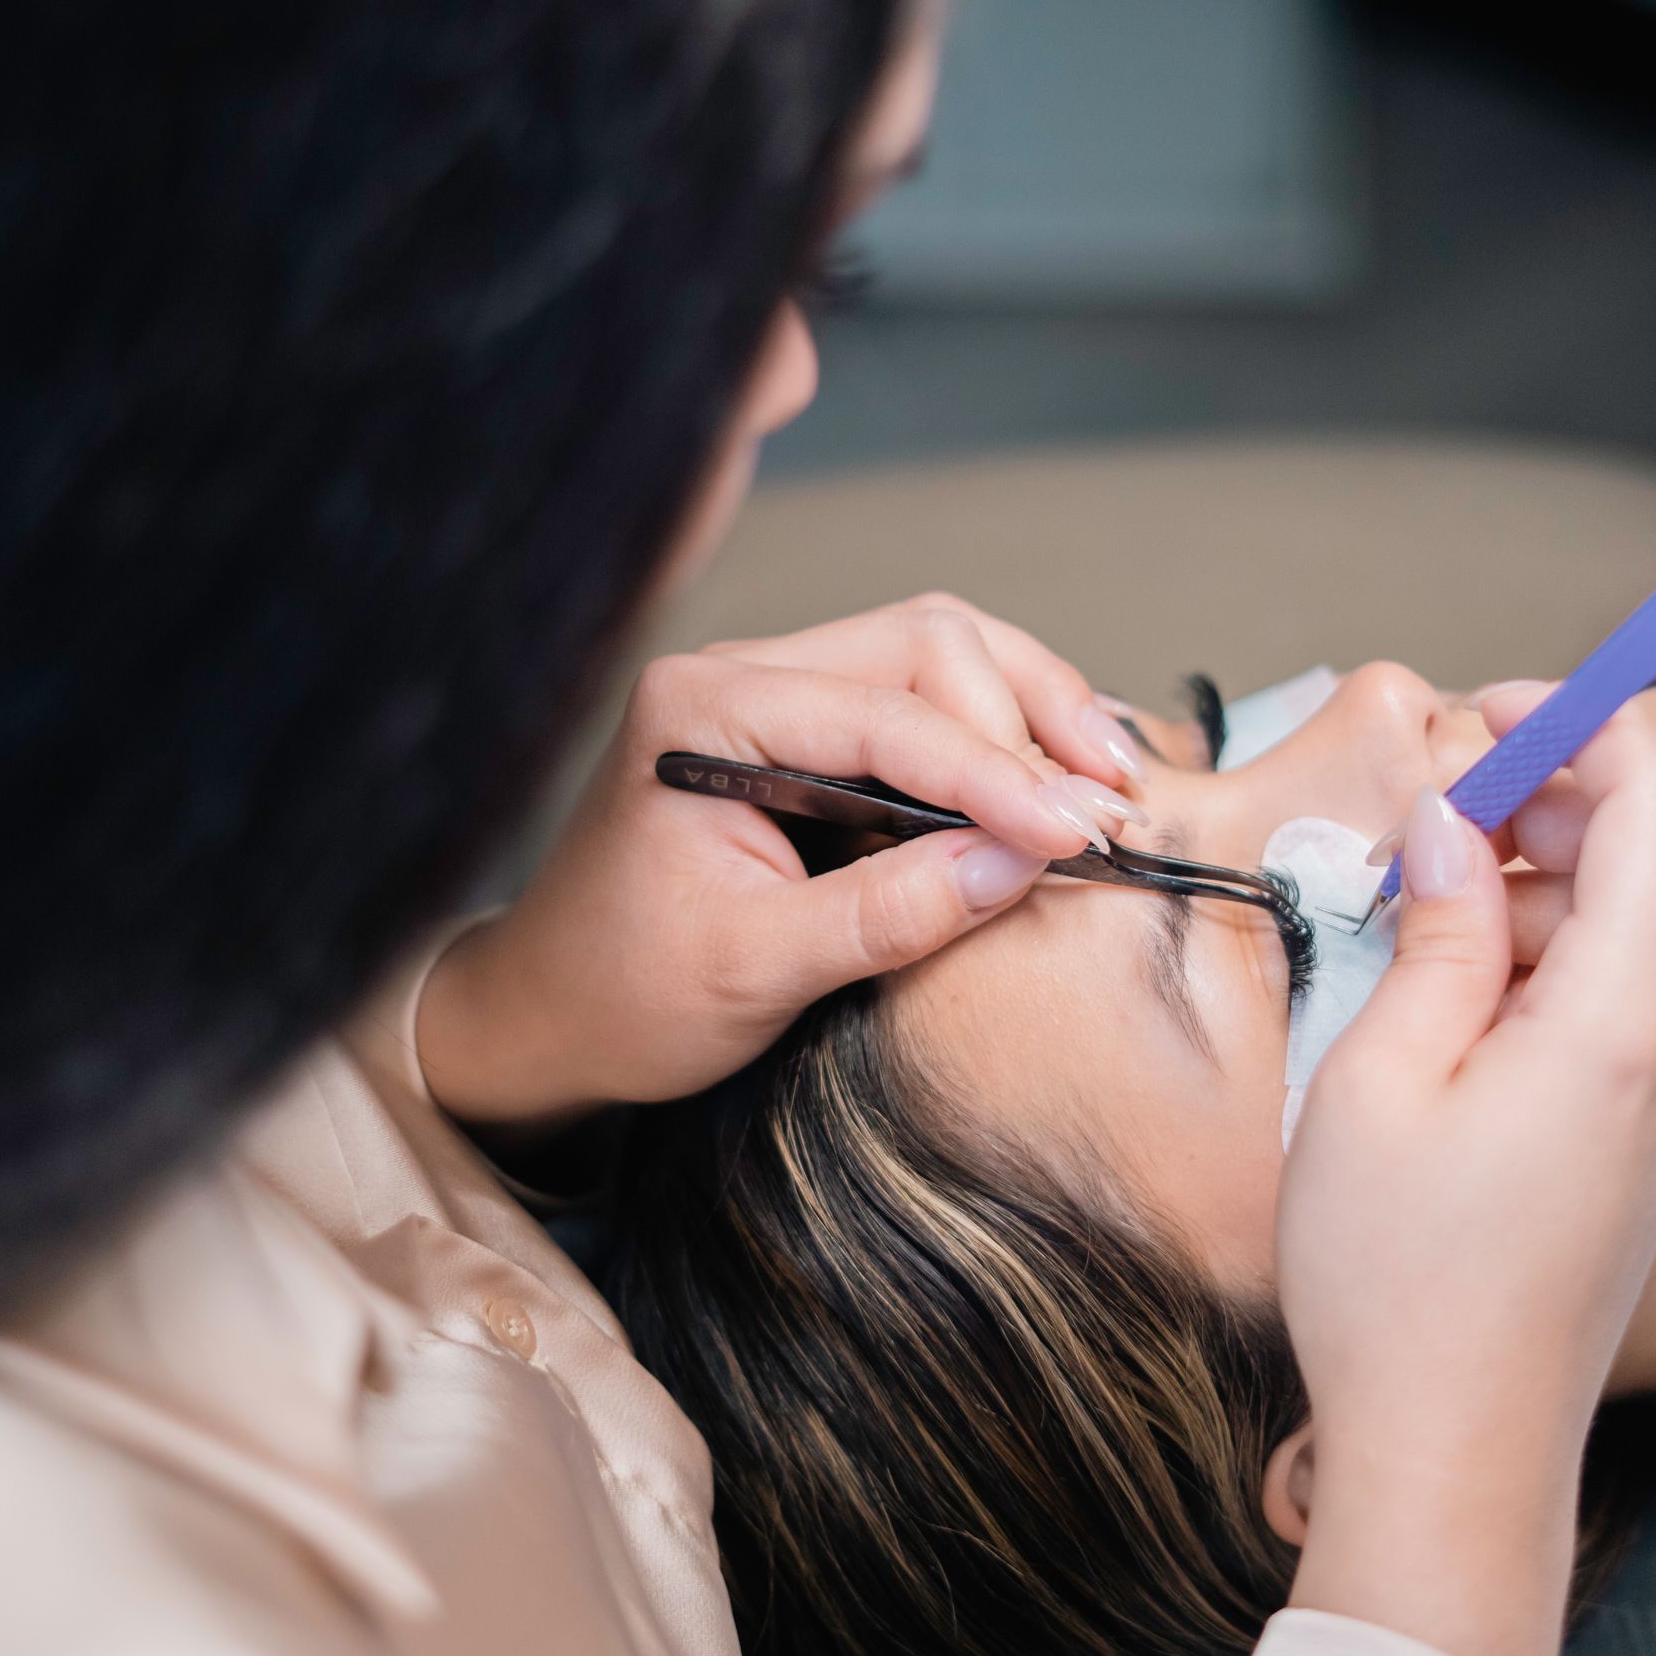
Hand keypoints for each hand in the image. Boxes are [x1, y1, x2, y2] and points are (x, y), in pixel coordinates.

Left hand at [414, 596, 1143, 1119]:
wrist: (549, 1013)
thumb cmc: (625, 993)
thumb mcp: (757, 971)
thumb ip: (888, 912)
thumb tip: (1021, 863)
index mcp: (706, 712)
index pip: (885, 714)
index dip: (994, 772)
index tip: (1078, 834)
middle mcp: (743, 675)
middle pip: (926, 643)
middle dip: (1026, 718)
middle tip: (1104, 809)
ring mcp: (777, 694)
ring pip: (938, 653)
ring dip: (1029, 711)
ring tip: (1106, 783)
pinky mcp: (809, 732)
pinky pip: (923, 698)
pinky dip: (1000, 730)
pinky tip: (1057, 776)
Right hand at [1279, 691, 1655, 1655]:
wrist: (1454, 1453)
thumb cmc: (1400, 1281)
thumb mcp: (1379, 1076)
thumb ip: (1435, 926)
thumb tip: (1449, 820)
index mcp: (1622, 1017)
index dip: (1578, 724)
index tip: (1477, 721)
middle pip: (1652, 848)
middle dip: (1542, 798)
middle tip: (1417, 823)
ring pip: (1629, 917)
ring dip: (1532, 878)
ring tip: (1409, 915)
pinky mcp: (1642, 1130)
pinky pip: (1615, 991)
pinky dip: (1540, 952)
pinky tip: (1445, 990)